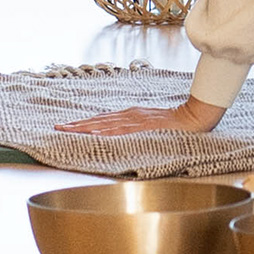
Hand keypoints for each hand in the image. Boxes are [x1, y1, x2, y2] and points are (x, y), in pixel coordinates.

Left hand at [61, 97, 228, 137]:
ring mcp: (135, 121)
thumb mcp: (152, 126)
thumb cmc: (177, 124)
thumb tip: (121, 137)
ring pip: (104, 125)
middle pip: (98, 121)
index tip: (67, 127)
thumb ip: (137, 130)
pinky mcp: (143, 126)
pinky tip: (93, 134)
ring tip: (67, 130)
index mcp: (131, 116)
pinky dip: (105, 132)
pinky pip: (120, 131)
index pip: (102, 121)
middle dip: (77, 125)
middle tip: (58, 128)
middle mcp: (129, 116)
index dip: (83, 124)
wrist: (196, 116)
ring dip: (84, 127)